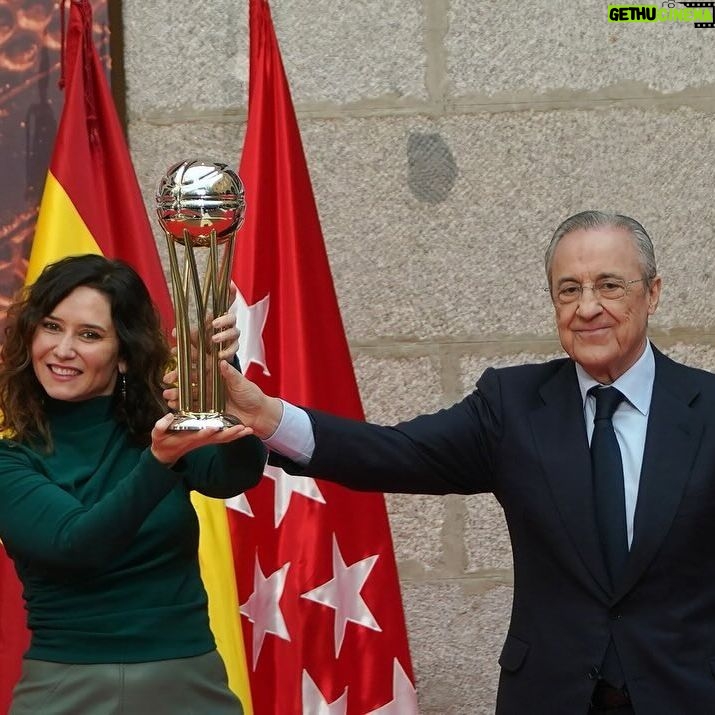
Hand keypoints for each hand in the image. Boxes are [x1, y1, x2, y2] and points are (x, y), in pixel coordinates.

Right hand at [150, 412, 254, 465]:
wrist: (167, 453)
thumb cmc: (162, 442)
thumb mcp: (157, 435)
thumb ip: (161, 426)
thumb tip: (168, 417)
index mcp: (189, 437)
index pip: (199, 434)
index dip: (206, 432)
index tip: (214, 427)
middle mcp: (200, 439)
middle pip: (217, 437)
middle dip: (229, 433)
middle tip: (241, 429)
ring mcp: (206, 439)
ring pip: (224, 437)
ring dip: (236, 434)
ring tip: (248, 430)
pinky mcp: (209, 438)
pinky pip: (224, 437)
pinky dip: (234, 434)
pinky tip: (245, 429)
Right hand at [164, 362, 282, 438]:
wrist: (258, 415)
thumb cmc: (252, 395)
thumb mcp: (242, 383)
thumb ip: (231, 374)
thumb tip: (221, 362)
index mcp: (218, 374)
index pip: (201, 363)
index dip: (189, 357)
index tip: (176, 352)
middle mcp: (211, 385)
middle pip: (191, 380)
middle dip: (178, 379)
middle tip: (167, 380)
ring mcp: (209, 398)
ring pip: (190, 394)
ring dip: (178, 394)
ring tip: (167, 395)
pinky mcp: (209, 411)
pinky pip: (194, 408)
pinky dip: (183, 408)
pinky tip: (173, 407)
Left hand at [170, 282, 239, 362]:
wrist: (211, 360)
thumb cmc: (202, 343)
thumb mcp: (192, 337)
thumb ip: (186, 334)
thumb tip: (174, 332)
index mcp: (218, 317)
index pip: (226, 303)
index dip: (230, 293)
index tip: (231, 284)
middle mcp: (227, 325)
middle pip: (232, 317)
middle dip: (224, 319)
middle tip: (213, 324)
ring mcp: (232, 337)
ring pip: (235, 332)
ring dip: (224, 335)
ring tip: (213, 340)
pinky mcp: (233, 349)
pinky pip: (234, 348)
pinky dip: (227, 351)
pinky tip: (219, 355)